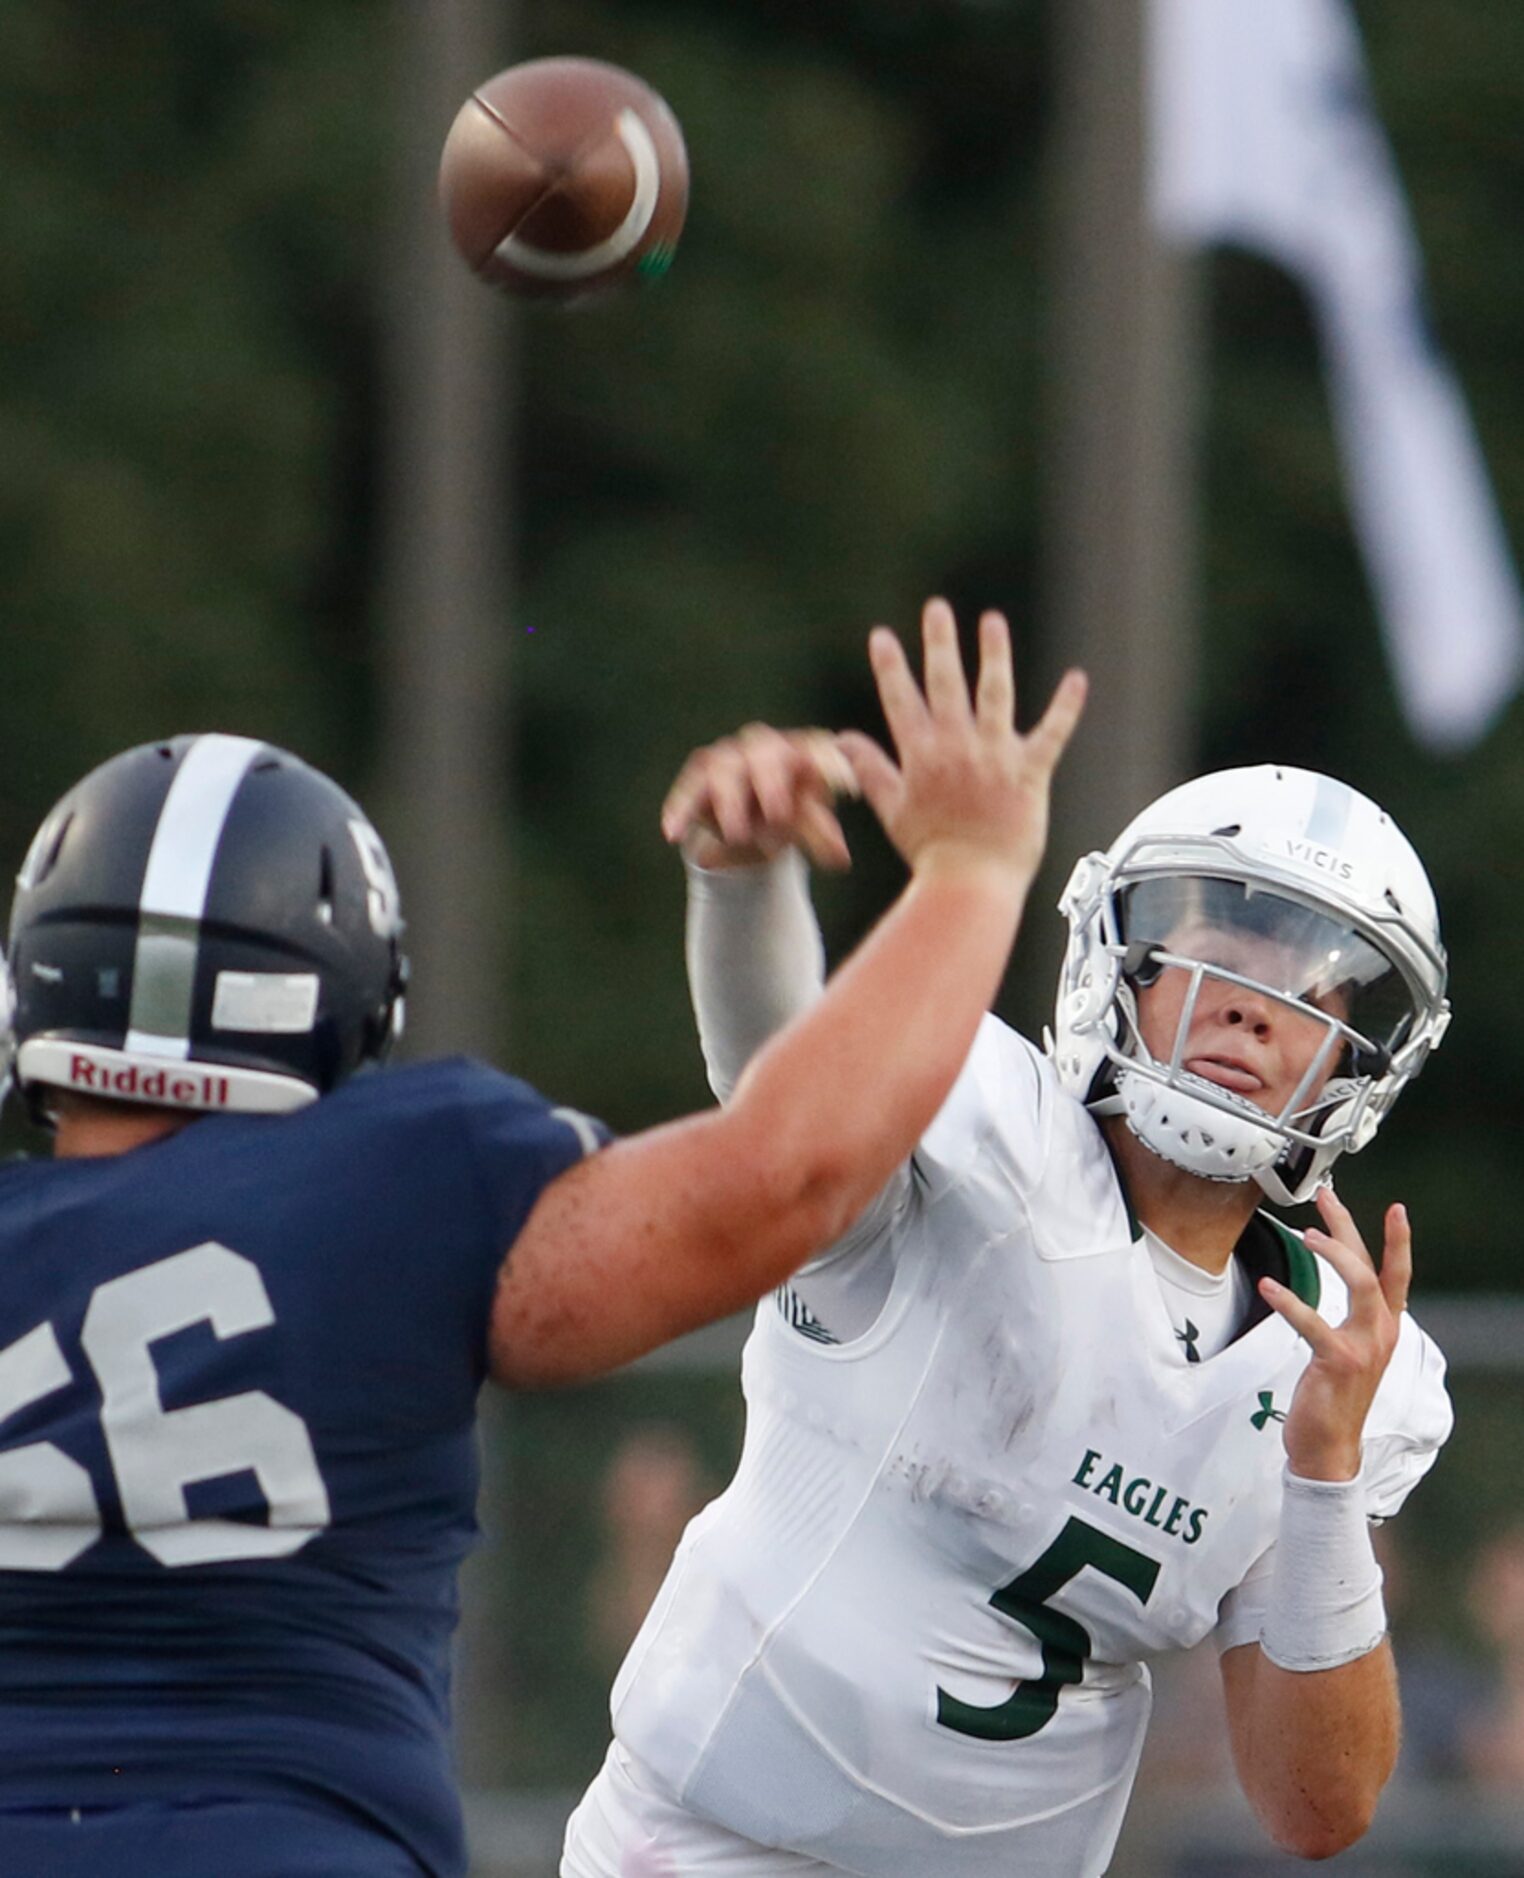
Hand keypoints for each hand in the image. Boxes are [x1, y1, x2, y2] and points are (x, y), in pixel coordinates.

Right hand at [661, 725, 859, 870]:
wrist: (744, 827)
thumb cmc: (785, 816)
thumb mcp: (805, 826)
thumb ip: (819, 835)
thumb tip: (840, 858)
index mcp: (800, 752)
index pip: (817, 749)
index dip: (830, 764)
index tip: (846, 788)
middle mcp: (763, 747)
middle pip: (767, 754)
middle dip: (772, 783)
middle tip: (779, 815)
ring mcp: (728, 758)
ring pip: (724, 769)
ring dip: (731, 803)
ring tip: (737, 835)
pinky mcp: (697, 777)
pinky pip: (687, 790)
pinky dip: (680, 810)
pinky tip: (673, 833)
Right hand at [838, 598, 1086, 891]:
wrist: (972, 882)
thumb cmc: (932, 854)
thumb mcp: (893, 812)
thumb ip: (871, 771)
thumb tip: (844, 741)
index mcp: (922, 757)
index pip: (902, 701)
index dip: (891, 667)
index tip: (883, 636)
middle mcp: (957, 748)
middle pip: (947, 684)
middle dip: (940, 642)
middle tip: (937, 608)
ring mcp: (996, 756)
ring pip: (995, 693)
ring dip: (994, 654)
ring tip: (991, 621)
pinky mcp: (1030, 772)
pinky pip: (1052, 732)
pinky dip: (1066, 705)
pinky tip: (1076, 678)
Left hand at [1260, 1187, 1409, 1481]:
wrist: (1329, 1447)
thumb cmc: (1332, 1396)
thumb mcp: (1347, 1350)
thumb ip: (1346, 1318)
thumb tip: (1330, 1289)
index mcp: (1383, 1329)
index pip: (1397, 1277)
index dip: (1399, 1242)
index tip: (1397, 1209)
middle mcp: (1380, 1334)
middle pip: (1373, 1269)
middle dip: (1351, 1229)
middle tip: (1328, 1198)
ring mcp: (1363, 1348)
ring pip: (1361, 1286)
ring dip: (1335, 1255)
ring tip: (1307, 1234)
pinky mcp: (1338, 1361)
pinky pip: (1314, 1323)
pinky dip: (1291, 1301)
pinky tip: (1269, 1284)